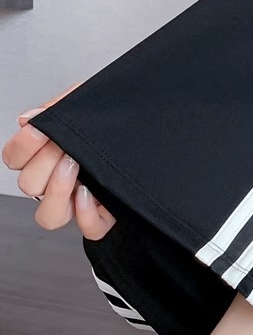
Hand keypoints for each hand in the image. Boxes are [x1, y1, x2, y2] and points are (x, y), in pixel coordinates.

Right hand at [1, 83, 115, 239]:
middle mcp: (59, 181)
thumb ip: (58, 109)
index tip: (37, 130)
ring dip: (57, 189)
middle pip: (28, 185)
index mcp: (48, 154)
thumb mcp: (88, 104)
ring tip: (75, 166)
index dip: (20, 148)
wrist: (156, 128)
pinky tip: (89, 192)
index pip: (14, 159)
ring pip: (49, 216)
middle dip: (44, 162)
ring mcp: (80, 202)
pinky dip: (85, 215)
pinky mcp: (106, 215)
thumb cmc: (118, 120)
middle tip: (65, 147)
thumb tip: (27, 119)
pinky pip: (89, 230)